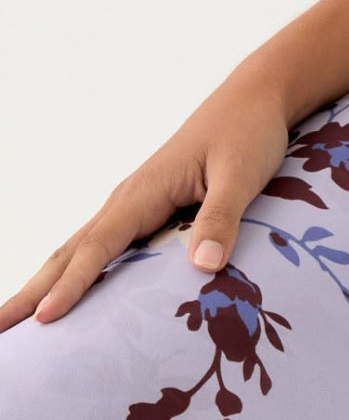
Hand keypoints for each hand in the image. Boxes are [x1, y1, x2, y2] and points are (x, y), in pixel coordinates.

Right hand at [2, 67, 294, 331]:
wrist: (254, 99)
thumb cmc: (248, 133)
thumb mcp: (241, 175)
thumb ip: (221, 218)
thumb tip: (203, 267)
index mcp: (142, 193)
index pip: (97, 247)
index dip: (71, 285)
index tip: (44, 320)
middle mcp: (128, 200)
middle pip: (70, 252)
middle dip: (33, 291)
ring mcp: (134, 204)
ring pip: (80, 249)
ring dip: (47, 283)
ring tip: (19, 319)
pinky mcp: (149, 208)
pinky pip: (104, 246)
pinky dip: (78, 271)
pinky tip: (73, 293)